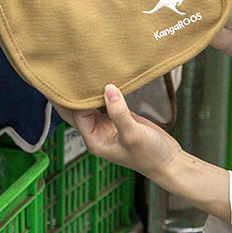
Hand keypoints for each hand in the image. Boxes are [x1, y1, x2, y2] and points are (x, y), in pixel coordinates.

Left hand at [54, 84, 182, 180]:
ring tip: (79, 71)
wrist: (168, 161)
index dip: (75, 97)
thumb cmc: (149, 155)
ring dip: (86, 91)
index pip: (77, 114)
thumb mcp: (133, 134)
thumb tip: (108, 88)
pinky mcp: (118, 117)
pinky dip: (102, 91)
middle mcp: (96, 132)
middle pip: (76, 110)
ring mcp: (107, 124)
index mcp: (94, 140)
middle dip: (70, 94)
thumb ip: (119, 112)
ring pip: (89, 104)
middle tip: (63, 72)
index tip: (77, 78)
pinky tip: (100, 79)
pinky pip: (105, 101)